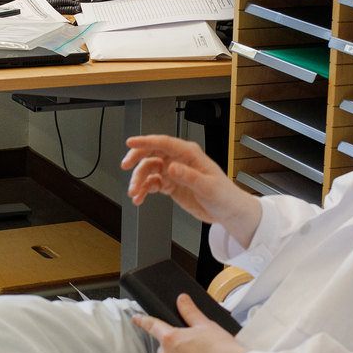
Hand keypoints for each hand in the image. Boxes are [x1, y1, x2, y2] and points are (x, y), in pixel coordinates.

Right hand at [122, 135, 259, 235]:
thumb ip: (189, 176)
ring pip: (149, 170)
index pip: (164, 143)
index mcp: (189, 154)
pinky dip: (143, 191)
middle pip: (152, 153)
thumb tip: (172, 168)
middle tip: (125, 166)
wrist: (227, 212)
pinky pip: (152, 184)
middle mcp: (179, 160)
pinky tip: (139, 198)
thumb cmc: (224, 195)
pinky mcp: (171, 185)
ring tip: (134, 192)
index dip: (146, 141)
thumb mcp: (208, 186)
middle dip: (137, 159)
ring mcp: (174, 172)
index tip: (131, 142)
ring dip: (139, 180)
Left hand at [133, 294, 246, 352]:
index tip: (136, 318)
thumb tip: (181, 300)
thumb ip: (190, 312)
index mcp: (171, 339)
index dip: (142, 320)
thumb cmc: (222, 351)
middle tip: (195, 346)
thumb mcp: (206, 325)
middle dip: (177, 345)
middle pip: (166, 347)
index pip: (152, 325)